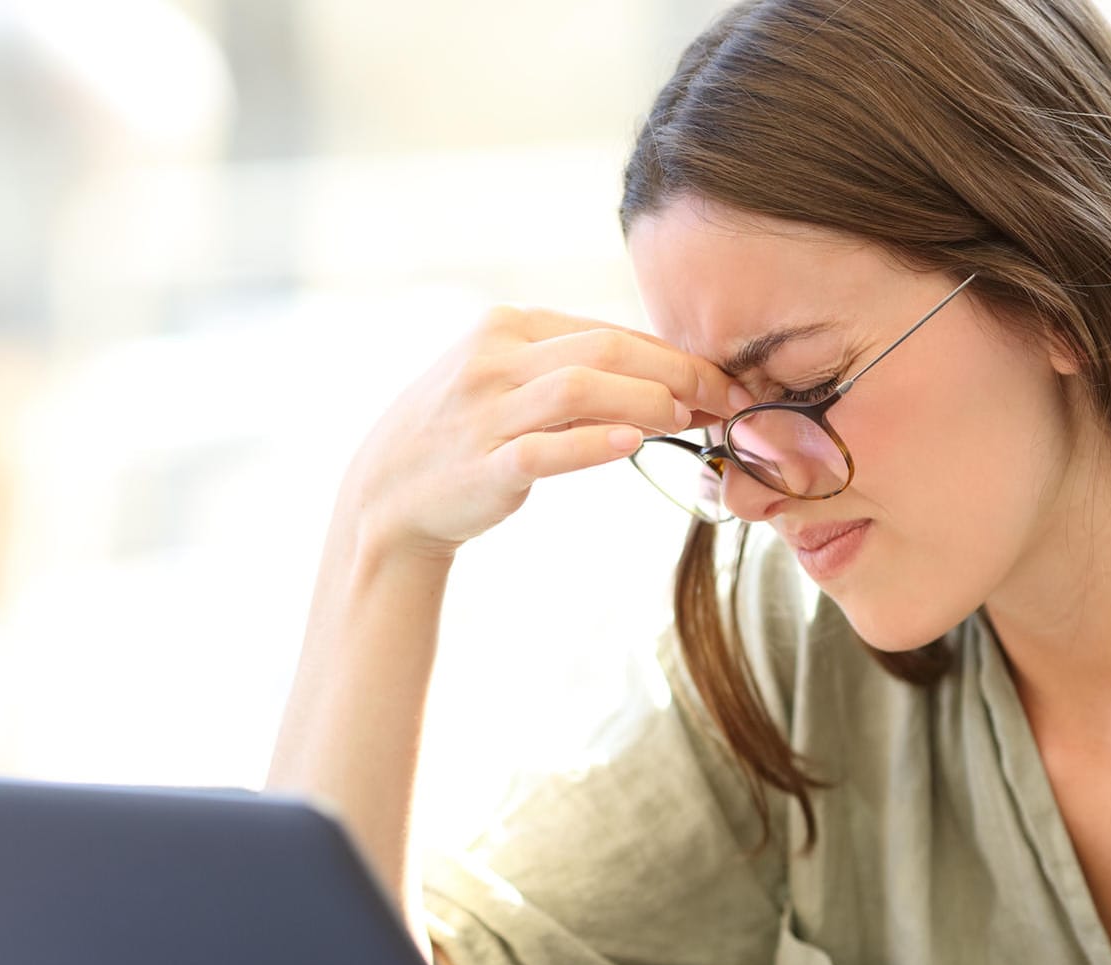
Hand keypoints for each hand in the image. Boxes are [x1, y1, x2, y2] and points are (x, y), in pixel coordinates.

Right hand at [342, 305, 748, 559]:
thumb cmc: (463, 432)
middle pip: (604, 350)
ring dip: (645, 401)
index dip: (673, 352)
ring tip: (685, 420)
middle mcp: (492, 358)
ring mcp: (484, 411)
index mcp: (506, 327)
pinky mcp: (483, 465)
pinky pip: (545, 450)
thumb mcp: (506, 378)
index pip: (607, 329)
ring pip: (579, 390)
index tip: (720, 378)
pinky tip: (633, 444)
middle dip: (676, 371)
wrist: (387, 492)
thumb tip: (664, 374)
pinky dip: (593, 444)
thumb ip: (571, 368)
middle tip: (723, 397)